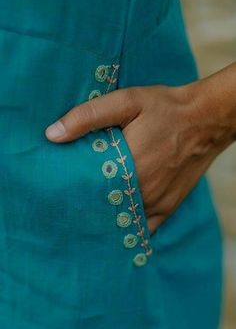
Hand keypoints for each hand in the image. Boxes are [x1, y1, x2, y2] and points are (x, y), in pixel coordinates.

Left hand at [45, 82, 232, 235]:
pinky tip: (117, 221)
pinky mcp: (168, 206)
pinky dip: (129, 226)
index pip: (88, 190)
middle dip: (86, 205)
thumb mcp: (126, 102)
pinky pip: (144, 227)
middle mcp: (143, 191)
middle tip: (71, 199)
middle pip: (103, 207)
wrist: (206, 119)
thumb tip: (52, 135)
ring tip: (90, 209)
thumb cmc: (165, 109)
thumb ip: (88, 117)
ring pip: (122, 220)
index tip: (58, 189)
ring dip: (105, 216)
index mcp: (129, 166)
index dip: (71, 191)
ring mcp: (157, 202)